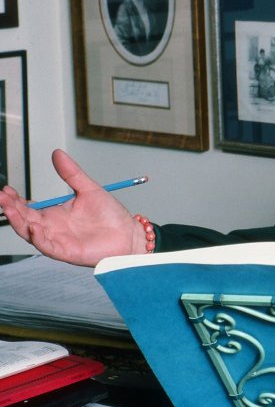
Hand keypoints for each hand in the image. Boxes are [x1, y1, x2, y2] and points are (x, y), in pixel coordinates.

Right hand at [0, 150, 144, 266]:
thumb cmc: (110, 216)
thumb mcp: (89, 189)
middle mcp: (52, 228)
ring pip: (30, 233)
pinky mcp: (66, 252)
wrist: (129, 235)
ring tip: (9, 208)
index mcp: (55, 214)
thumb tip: (57, 154)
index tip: (6, 189)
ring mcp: (58, 240)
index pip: (28, 207)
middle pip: (24, 219)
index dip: (15, 199)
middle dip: (11, 208)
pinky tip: (33, 227)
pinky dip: (38, 238)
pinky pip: (47, 246)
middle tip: (1, 196)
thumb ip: (71, 174)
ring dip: (18, 221)